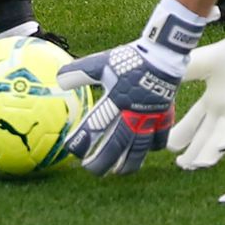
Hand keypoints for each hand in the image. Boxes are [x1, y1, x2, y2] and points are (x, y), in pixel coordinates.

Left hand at [57, 44, 180, 175]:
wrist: (164, 52)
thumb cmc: (130, 58)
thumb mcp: (102, 62)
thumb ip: (79, 72)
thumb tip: (58, 80)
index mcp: (117, 99)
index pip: (96, 124)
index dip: (83, 139)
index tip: (71, 149)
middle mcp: (134, 112)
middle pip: (118, 143)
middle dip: (104, 160)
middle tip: (91, 170)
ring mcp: (151, 115)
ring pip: (140, 147)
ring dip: (129, 161)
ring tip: (119, 172)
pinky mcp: (165, 114)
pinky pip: (160, 137)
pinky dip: (153, 147)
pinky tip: (145, 152)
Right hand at [167, 34, 224, 169]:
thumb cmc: (223, 53)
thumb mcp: (193, 66)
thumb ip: (176, 77)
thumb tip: (154, 86)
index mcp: (211, 99)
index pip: (194, 122)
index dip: (183, 135)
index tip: (169, 147)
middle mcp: (223, 108)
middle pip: (206, 135)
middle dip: (194, 151)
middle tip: (181, 165)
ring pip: (221, 137)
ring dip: (210, 151)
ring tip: (196, 165)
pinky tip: (221, 149)